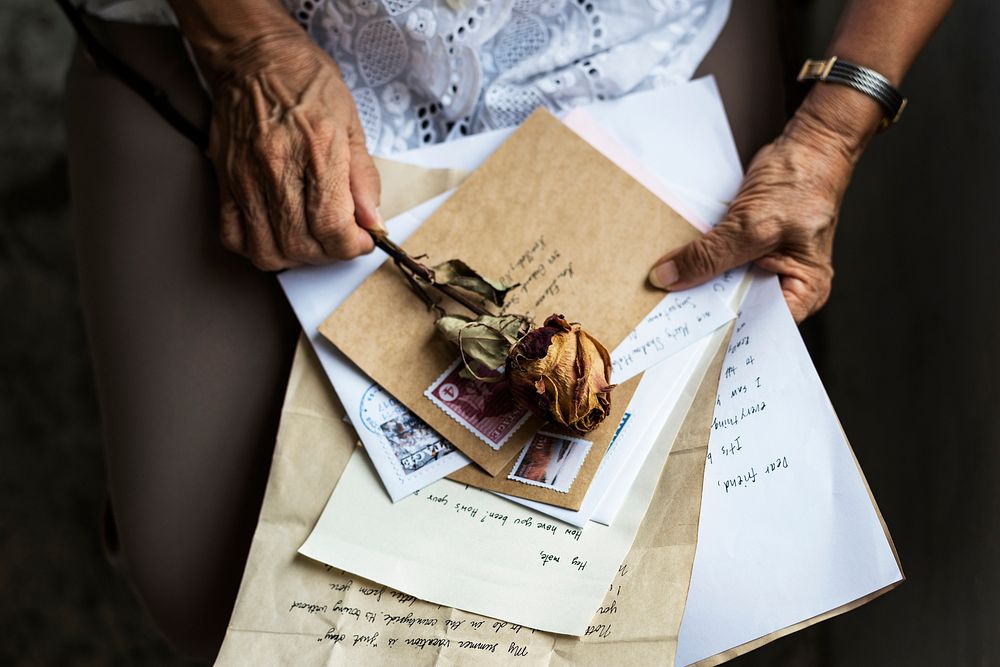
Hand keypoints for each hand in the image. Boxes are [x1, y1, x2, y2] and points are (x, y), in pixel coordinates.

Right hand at [206, 30, 380, 269]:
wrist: (254, 56)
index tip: (362, 240)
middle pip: (302, 245)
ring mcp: (245, 177)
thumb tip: (372, 219)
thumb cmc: (306, 82)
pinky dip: (257, 246)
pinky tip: (277, 233)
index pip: (333, 227)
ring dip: (296, 256)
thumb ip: (363, 177)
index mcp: (316, 151)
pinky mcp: (224, 180)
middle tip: (341, 239)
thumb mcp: (351, 123)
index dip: (352, 246)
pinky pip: (233, 236)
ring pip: (267, 250)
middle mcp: (277, 168)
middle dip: (330, 254)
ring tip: (312, 239)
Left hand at [648, 88, 877, 321]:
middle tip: (668, 318)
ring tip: (666, 295)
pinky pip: (718, 265)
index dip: (725, 334)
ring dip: (698, 286)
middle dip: (705, 311)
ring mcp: (764, 267)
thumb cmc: (803, 183)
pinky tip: (675, 267)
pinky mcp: (746, 249)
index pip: (759, 328)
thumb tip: (669, 277)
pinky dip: (699, 264)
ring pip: (723, 287)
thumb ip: (710, 256)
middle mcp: (785, 285)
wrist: (807, 145)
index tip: (688, 339)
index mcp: (804, 292)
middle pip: (738, 310)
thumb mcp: (753, 225)